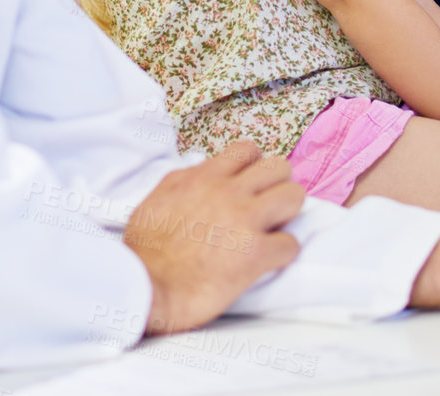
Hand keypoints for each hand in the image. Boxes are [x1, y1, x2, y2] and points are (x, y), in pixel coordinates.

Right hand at [125, 141, 304, 336]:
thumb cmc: (145, 250)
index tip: (248, 185)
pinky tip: (269, 260)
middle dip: (277, 185)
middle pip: (279, 167)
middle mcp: (229, 192)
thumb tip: (200, 173)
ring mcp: (246, 221)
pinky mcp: (256, 254)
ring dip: (288, 213)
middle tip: (266, 206)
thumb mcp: (156, 199)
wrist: (146, 288)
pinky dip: (284, 252)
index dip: (253, 166)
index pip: (247, 150)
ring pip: (294, 196)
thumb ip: (184, 182)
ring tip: (274, 228)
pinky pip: (291, 244)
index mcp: (204, 178)